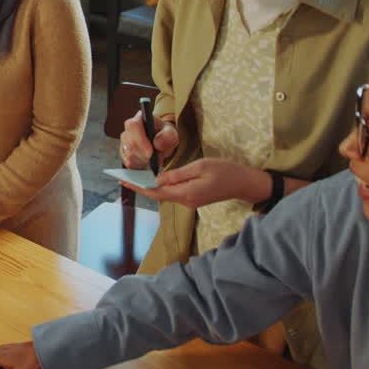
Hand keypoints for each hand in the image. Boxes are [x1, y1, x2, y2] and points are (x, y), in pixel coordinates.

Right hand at [119, 109, 178, 169]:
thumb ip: (168, 136)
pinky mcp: (124, 154)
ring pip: (130, 155)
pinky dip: (141, 165)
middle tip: (157, 158)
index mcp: (139, 119)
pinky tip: (147, 162)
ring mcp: (124, 142)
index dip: (140, 140)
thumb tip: (158, 143)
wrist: (162, 142)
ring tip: (154, 158)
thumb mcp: (171, 133)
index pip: (133, 126)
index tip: (150, 153)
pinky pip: (129, 163)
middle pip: (130, 144)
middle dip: (145, 155)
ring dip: (144, 161)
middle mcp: (128, 129)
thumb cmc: (165, 135)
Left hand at [120, 157, 268, 208]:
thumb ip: (177, 174)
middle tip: (124, 176)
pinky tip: (155, 179)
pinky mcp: (194, 198)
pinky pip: (174, 192)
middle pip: (158, 194)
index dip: (138, 186)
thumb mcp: (200, 167)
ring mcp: (190, 201)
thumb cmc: (226, 171)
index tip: (123, 181)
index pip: (156, 191)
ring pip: (165, 193)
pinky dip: (162, 186)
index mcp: (185, 193)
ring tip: (135, 176)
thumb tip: (158, 179)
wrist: (245, 183)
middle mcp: (185, 201)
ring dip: (151, 186)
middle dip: (141, 185)